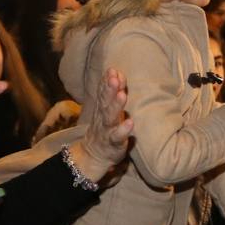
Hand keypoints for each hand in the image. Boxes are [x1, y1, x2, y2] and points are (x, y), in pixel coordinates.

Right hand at [71, 68, 133, 183]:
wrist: (94, 154)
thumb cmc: (105, 128)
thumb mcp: (107, 109)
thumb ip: (112, 91)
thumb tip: (117, 72)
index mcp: (102, 108)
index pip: (103, 93)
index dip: (106, 81)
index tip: (112, 69)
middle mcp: (103, 118)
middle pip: (105, 102)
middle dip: (109, 90)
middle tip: (114, 78)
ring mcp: (107, 130)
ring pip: (110, 117)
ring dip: (116, 106)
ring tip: (122, 95)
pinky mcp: (114, 143)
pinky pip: (118, 137)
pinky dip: (123, 130)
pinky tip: (130, 123)